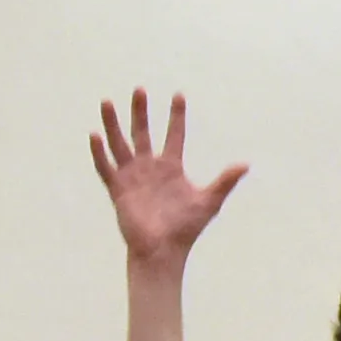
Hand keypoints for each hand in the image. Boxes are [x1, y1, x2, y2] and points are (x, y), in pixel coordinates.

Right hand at [91, 89, 246, 266]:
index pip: (174, 135)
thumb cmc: (186, 229)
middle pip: (143, 132)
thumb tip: (246, 164)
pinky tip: (94, 135)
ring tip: (106, 101)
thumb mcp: (209, 201)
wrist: (163, 251)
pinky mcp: (118, 190)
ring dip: (112, 124)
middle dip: (141, 111)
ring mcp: (132, 177)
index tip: (178, 95)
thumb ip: (225, 181)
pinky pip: (105, 167)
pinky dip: (99, 153)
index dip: (177, 116)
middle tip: (140, 89)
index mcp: (171, 167)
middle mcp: (149, 167)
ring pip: (120, 144)